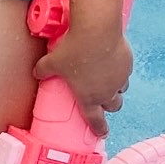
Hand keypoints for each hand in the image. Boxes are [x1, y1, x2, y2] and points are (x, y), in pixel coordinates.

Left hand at [34, 15, 132, 134]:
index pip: (95, 120)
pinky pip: (125, 71)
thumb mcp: (52, 61)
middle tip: (103, 99)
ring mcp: (120, 78)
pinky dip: (120, 69)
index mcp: (89, 98)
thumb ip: (43, 70)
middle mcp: (107, 92)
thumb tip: (37, 72)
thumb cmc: (73, 50)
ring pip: (122, 89)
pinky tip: (112, 60)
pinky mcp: (127, 63)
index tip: (103, 132)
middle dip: (109, 105)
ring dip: (116, 88)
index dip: (99, 128)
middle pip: (114, 107)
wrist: (97, 31)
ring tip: (108, 78)